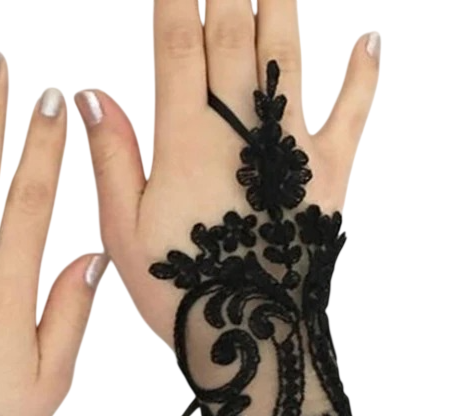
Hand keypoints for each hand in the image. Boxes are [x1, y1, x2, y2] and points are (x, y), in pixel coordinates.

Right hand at [75, 0, 378, 348]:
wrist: (251, 335)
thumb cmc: (182, 290)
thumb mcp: (124, 233)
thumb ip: (112, 158)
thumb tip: (91, 94)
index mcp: (185, 143)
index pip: (176, 46)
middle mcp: (241, 130)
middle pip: (234, 35)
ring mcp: (291, 148)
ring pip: (289, 55)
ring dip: (282, 3)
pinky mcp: (330, 173)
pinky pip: (354, 113)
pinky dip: (364, 75)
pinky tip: (371, 39)